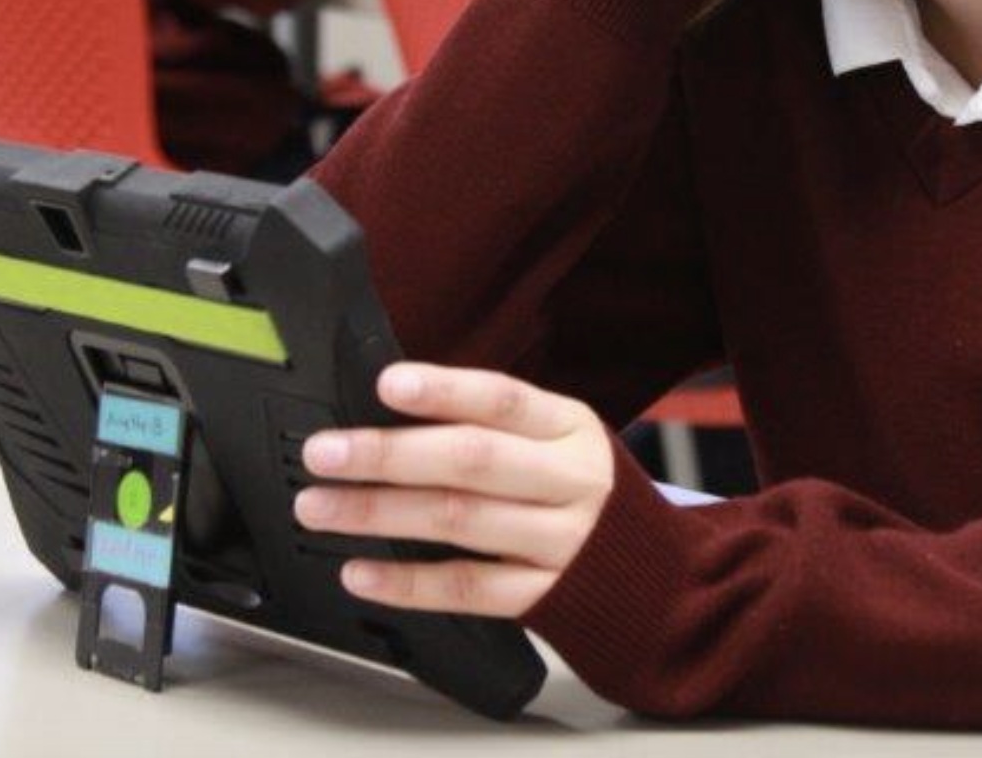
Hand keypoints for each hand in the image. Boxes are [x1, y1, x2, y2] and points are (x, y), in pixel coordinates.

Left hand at [293, 362, 613, 617]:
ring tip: (320, 507)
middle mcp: (567, 480)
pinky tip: (360, 572)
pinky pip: (468, 590)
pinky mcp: (545, 598)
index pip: (502, 398)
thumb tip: (392, 407)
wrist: (661, 577)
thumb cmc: (586, 491)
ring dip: (380, 513)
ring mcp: (559, 542)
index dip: (443, 389)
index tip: (386, 384)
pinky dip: (408, 583)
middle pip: (471, 460)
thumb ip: (494, 424)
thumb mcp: (560, 439)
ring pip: (460, 522)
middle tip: (324, 452)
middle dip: (388, 454)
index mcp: (567, 427)